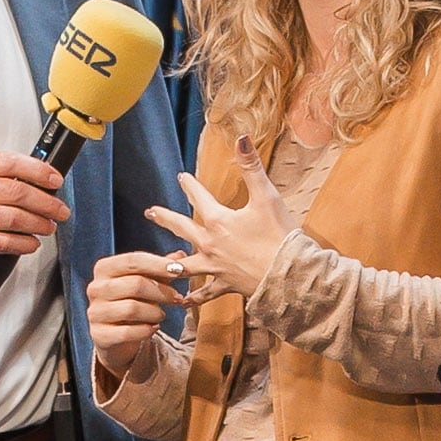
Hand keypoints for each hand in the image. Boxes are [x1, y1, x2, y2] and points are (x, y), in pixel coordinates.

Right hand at [0, 151, 71, 268]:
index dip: (38, 171)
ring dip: (38, 224)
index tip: (55, 180)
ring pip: (13, 219)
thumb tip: (40, 176)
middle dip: (46, 203)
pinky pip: (2, 242)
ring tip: (48, 226)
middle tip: (60, 210)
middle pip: (17, 193)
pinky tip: (32, 243)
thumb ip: (1, 172)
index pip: (11, 163)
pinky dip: (22, 244)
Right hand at [85, 249, 186, 376]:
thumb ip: (160, 269)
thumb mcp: (145, 282)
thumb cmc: (131, 301)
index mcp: (104, 269)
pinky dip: (146, 330)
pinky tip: (153, 328)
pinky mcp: (99, 335)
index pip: (133, 260)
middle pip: (135, 284)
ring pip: (132, 308)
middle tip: (177, 298)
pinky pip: (127, 332)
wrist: (113, 336)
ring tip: (161, 314)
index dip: (159, 264)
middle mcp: (95, 288)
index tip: (180, 270)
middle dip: (161, 292)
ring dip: (154, 312)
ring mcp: (95, 312)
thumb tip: (181, 255)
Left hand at [141, 154, 288, 300]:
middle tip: (150, 212)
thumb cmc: (280, 236)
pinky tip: (182, 302)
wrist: (290, 276)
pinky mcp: (226, 286)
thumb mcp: (266, 197)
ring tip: (158, 263)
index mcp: (219, 221)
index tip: (181, 178)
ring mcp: (216, 267)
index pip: (199, 197)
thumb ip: (251, 167)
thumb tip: (241, 138)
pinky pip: (204, 293)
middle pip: (182, 228)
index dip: (190, 185)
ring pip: (185, 265)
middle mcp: (211, 244)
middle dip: (166, 218)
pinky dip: (193, 298)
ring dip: (170, 262)